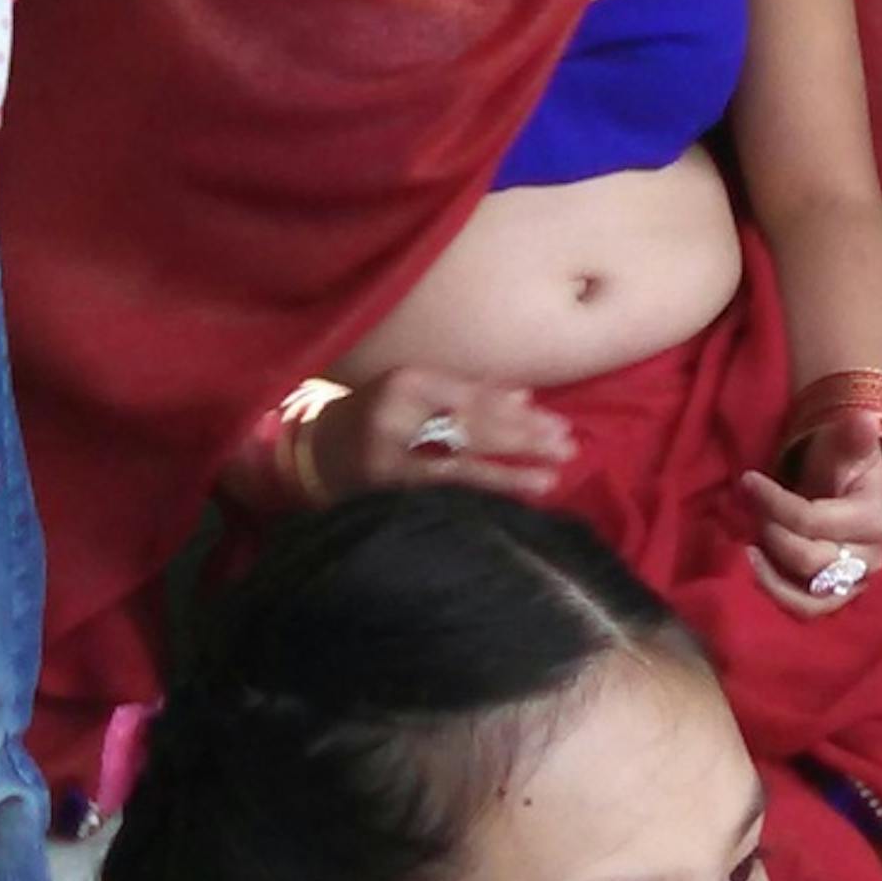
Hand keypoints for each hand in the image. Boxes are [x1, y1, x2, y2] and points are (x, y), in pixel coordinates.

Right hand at [308, 365, 574, 504]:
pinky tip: (509, 498)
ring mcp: (391, 455)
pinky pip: (442, 491)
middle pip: (473, 427)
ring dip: (509, 470)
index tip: (556, 423)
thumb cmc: (376, 415)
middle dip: (523, 439)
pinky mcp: (386, 490)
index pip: (472, 397)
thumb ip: (466, 393)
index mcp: (407, 382)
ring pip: (460, 462)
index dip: (516, 412)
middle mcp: (398, 414)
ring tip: (551, 477)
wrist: (314, 452)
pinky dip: (478, 493)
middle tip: (566, 448)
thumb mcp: (415, 393)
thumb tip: (525, 397)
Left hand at [739, 428, 881, 619]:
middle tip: (756, 510)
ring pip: (809, 597)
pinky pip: (807, 609)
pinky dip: (780, 594)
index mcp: (874, 521)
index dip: (773, 502)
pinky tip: (759, 568)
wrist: (853, 491)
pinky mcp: (837, 597)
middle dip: (772, 532)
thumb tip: (865, 418)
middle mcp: (869, 560)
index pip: (811, 520)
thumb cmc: (846, 465)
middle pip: (806, 559)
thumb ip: (853, 436)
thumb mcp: (849, 446)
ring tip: (749, 551)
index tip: (747, 480)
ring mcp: (854, 583)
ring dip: (772, 576)